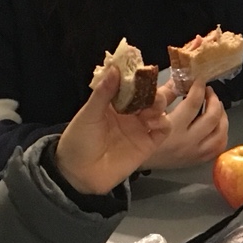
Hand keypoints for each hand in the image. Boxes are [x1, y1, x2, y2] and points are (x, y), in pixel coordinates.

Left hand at [53, 66, 172, 196]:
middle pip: (150, 96)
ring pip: (160, 110)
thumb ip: (104, 93)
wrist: (79, 174)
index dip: (139, 77)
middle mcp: (130, 113)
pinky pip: (163, 130)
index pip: (132, 85)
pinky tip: (154, 122)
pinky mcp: (148, 144)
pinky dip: (164, 122)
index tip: (143, 70)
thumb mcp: (88, 114)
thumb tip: (115, 68)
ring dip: (159, 105)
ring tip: (150, 108)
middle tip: (150, 93)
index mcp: (115, 103)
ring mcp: (140, 128)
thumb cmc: (79, 141)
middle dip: (154, 91)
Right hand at [140, 77, 229, 171]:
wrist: (138, 159)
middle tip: (209, 91)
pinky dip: (222, 133)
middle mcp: (187, 141)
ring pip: (220, 133)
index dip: (199, 88)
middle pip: (212, 118)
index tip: (199, 79)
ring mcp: (195, 152)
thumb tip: (180, 77)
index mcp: (172, 128)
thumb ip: (166, 94)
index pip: (193, 103)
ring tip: (217, 106)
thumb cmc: (141, 133)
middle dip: (214, 100)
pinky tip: (218, 124)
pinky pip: (219, 147)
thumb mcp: (150, 111)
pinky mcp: (198, 160)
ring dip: (222, 116)